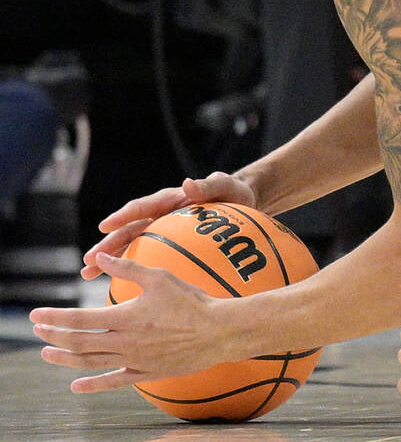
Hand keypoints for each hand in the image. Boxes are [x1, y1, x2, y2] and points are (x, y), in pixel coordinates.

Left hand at [30, 252, 232, 392]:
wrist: (218, 331)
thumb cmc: (192, 301)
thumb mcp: (160, 278)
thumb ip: (127, 267)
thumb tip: (98, 257)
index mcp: (127, 317)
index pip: (80, 319)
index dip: (55, 317)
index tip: (36, 315)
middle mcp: (126, 342)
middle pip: (80, 343)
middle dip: (55, 336)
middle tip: (37, 331)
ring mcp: (135, 360)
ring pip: (91, 363)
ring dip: (65, 359)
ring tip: (47, 353)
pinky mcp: (146, 372)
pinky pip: (114, 382)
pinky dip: (92, 386)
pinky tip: (75, 386)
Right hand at [81, 173, 255, 279]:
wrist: (242, 205)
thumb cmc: (233, 193)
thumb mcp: (226, 186)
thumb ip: (209, 185)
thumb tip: (188, 183)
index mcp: (169, 200)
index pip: (142, 207)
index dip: (122, 216)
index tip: (104, 227)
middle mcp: (160, 216)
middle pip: (128, 230)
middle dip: (106, 245)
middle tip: (87, 262)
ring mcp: (162, 231)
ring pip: (131, 246)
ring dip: (110, 259)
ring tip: (89, 275)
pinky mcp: (169, 245)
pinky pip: (148, 258)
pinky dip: (134, 270)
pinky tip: (122, 288)